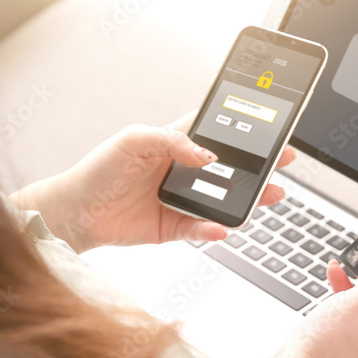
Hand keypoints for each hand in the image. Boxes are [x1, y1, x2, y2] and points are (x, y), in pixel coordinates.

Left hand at [11, 114, 295, 252]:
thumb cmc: (98, 170)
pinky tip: (222, 227)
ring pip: (224, 199)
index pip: (217, 132)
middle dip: (259, 165)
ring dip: (248, 199)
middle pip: (230, 167)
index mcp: (175, 142)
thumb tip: (207, 154)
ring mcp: (181, 200)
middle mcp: (182, 171)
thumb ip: (172, 140)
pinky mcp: (174, 227)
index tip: (271, 128)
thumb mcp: (133, 140)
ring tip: (269, 196)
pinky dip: (214, 229)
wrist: (74, 212)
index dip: (245, 130)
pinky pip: (202, 229)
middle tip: (283, 162)